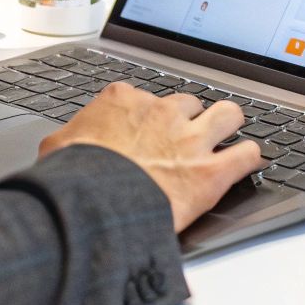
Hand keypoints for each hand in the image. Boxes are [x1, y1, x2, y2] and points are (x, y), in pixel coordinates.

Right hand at [40, 83, 262, 232]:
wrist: (91, 205)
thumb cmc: (71, 180)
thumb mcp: (56, 149)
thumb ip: (67, 140)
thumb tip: (61, 148)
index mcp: (123, 101)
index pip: (145, 98)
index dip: (148, 117)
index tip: (146, 130)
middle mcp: (162, 112)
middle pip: (189, 103)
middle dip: (189, 119)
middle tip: (183, 139)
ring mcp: (190, 139)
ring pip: (228, 115)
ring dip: (227, 126)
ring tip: (225, 139)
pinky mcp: (211, 171)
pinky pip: (247, 155)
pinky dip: (248, 160)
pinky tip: (244, 164)